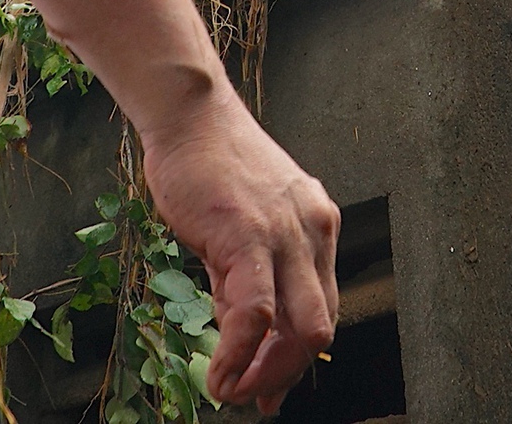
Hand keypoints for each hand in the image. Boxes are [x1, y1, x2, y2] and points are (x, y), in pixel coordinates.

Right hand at [140, 94, 338, 412]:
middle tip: (254, 397)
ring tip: (232, 391)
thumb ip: (246, 275)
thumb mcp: (244, 223)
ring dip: (268, 375)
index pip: (322, 307)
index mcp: (316, 227)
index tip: (271, 387)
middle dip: (289, 373)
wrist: (189, 115)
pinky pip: (256, 314)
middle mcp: (315, 231)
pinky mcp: (250, 236)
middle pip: (323, 327)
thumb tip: (241, 333)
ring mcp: (288, 234)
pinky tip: (220, 373)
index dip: (298, 357)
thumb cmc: (210, 164)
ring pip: (304, 329)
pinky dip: (240, 355)